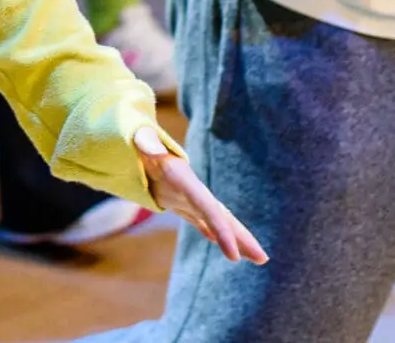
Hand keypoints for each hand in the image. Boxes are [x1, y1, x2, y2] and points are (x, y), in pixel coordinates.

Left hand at [131, 125, 266, 266]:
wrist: (131, 136)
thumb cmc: (133, 136)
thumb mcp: (138, 138)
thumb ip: (146, 142)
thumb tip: (152, 149)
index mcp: (185, 179)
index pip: (209, 209)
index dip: (223, 232)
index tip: (233, 257)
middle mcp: (191, 189)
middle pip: (221, 217)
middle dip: (242, 238)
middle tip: (263, 259)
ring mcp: (185, 195)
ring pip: (213, 221)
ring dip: (232, 239)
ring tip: (253, 258)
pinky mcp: (175, 199)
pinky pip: (198, 219)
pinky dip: (210, 231)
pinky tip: (217, 243)